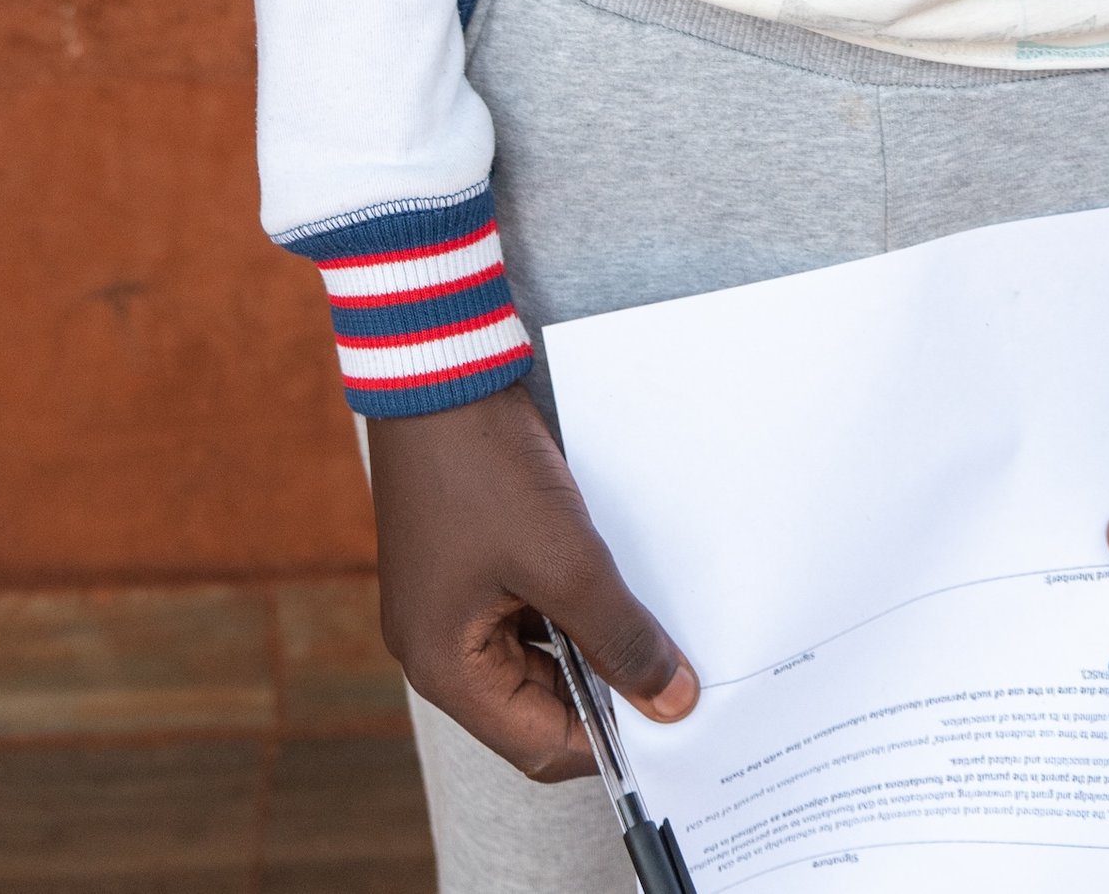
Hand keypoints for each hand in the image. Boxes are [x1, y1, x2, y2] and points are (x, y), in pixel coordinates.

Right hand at [368, 385, 698, 778]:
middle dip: (603, 690)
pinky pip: (526, 607)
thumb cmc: (484, 464)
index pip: (538, 744)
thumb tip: (671, 702)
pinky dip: (570, 603)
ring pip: (536, 653)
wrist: (438, 365)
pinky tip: (612, 582)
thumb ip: (620, 638)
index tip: (671, 721)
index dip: (607, 741)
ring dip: (590, 641)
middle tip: (673, 672)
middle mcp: (436, 645)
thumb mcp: (567, 559)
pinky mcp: (465, 560)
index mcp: (443, 666)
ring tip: (651, 626)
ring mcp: (448, 601)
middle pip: (536, 704)